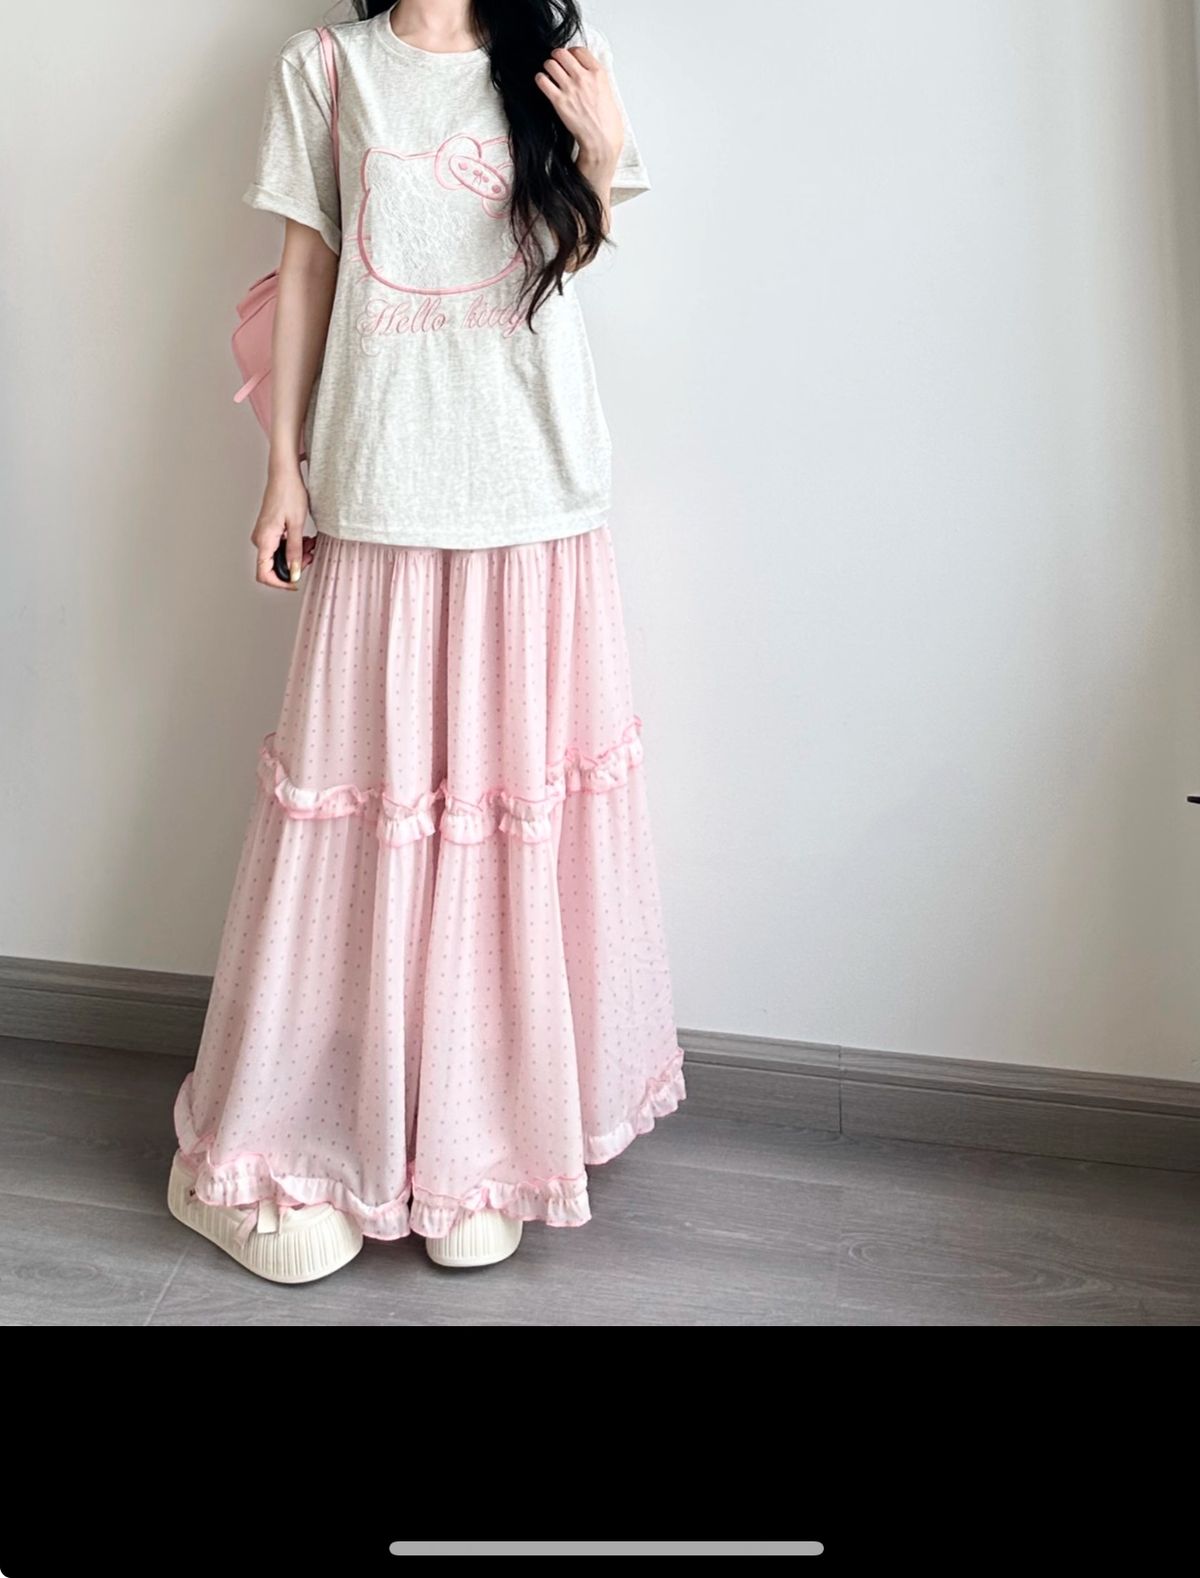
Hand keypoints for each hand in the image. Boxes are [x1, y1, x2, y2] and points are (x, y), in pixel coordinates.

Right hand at [252, 466, 314, 589]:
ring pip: (279, 556)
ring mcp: (264, 535)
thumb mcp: (297, 525)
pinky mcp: (270, 530)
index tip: (296, 582)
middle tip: (310, 556)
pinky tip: (305, 539)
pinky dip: (294, 546)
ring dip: (296, 555)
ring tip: (311, 545)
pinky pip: (280, 546)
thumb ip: (295, 551)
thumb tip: (293, 573)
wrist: (284, 474)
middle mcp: (260, 539)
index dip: (280, 583)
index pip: (264, 574)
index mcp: (264, 540)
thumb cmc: (289, 493)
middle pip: (274, 567)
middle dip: (293, 566)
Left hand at [535, 48, 623, 170]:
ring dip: (548, 67)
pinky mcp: (559, 101)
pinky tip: (544, 84)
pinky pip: (542, 80)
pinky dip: (541, 80)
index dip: (571, 53)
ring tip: (550, 75)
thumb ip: (596, 80)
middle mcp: (583, 77)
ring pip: (550, 64)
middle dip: (557, 57)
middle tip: (556, 64)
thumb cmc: (608, 123)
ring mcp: (570, 89)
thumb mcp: (608, 93)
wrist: (602, 141)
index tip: (569, 58)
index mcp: (598, 73)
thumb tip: (586, 75)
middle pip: (562, 53)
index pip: (579, 50)